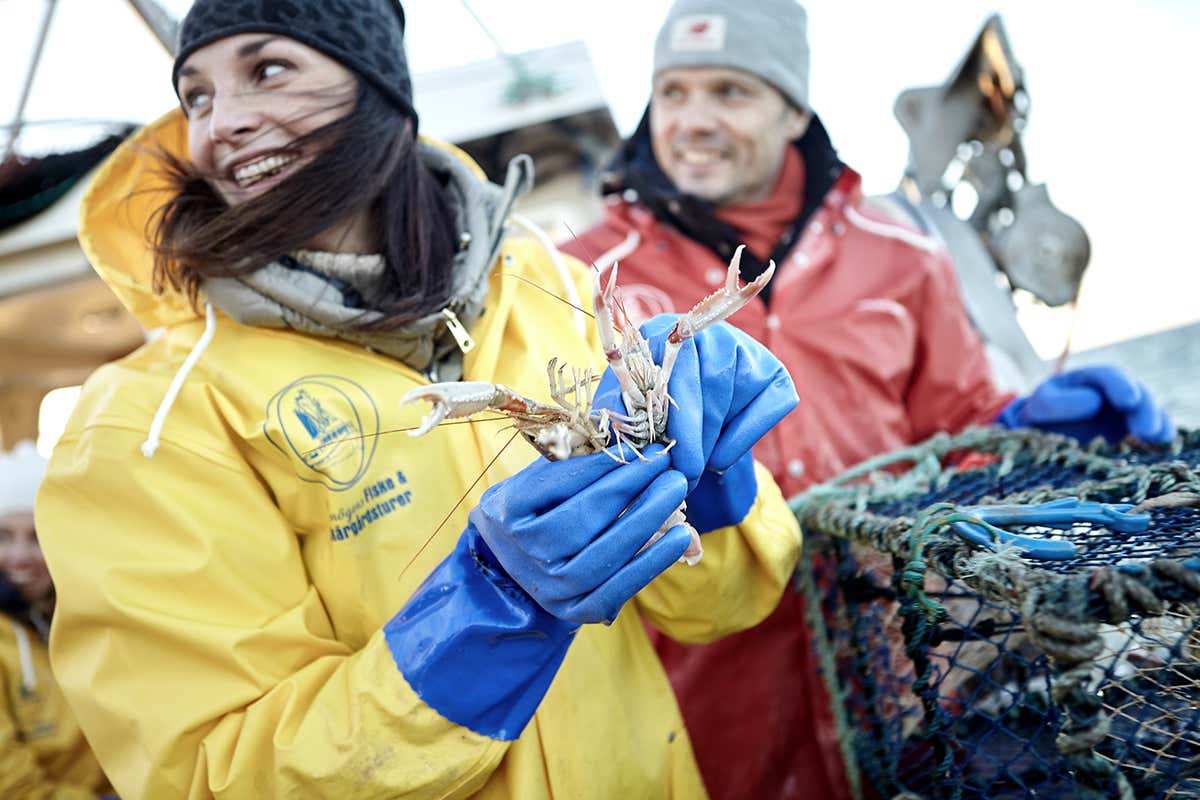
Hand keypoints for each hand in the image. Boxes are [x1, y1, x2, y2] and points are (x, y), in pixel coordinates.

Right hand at [386, 446, 689, 738]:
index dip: (601, 463)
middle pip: (582, 519)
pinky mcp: (576, 611)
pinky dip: (653, 561)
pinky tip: (682, 536)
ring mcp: (549, 587)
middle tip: (663, 460)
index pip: (558, 483)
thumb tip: (626, 436)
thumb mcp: (539, 477)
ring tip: (676, 489)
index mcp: (507, 512)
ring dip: (646, 519)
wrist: (513, 564)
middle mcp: (524, 553)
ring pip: (603, 554)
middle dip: (628, 485)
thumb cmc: (537, 507)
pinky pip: (618, 588)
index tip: (635, 442)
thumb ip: (573, 459)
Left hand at [594, 315, 797, 531]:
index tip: (670, 460)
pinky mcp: (775, 373)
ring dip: (712, 441)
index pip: (672, 369)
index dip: (673, 419)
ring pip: (730, 398)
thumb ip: (620, 413)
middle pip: (707, 383)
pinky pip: (767, 409)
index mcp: (663, 333)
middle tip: (686, 475)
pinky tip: (721, 455)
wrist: (695, 428)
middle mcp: (707, 331)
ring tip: (697, 465)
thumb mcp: (631, 411)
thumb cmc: (657, 415)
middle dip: (694, 437)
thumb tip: (616, 427)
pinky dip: (742, 440)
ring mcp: (746, 348)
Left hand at [996, 365, 1173, 443]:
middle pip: (1137, 394)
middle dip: (1144, 410)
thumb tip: (1095, 402)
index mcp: (1090, 379)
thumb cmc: (1040, 418)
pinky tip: (1163, 447)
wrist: (1041, 440)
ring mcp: (1126, 414)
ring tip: (1154, 439)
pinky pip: (1151, 433)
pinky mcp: (1132, 435)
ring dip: (1155, 425)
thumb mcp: (1040, 407)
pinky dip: (1159, 439)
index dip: (1121, 386)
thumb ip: (1058, 403)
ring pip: (1149, 413)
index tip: (1128, 401)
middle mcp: (1113, 393)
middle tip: (1144, 429)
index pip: (1109, 376)